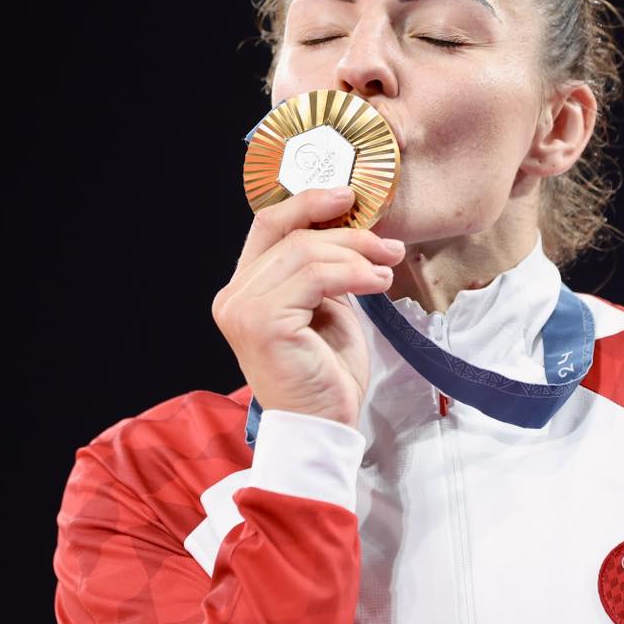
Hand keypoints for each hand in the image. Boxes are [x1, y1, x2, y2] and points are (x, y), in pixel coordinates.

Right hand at [211, 187, 405, 428]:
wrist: (321, 427)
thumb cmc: (324, 373)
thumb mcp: (325, 307)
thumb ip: (323, 270)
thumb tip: (352, 228)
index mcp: (244, 289)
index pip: (268, 226)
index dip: (307, 202)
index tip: (349, 196)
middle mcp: (234, 296)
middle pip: (292, 235)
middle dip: (348, 234)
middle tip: (388, 246)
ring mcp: (243, 309)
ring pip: (305, 252)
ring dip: (356, 254)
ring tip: (387, 270)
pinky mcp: (263, 323)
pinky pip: (315, 277)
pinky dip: (354, 273)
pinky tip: (378, 284)